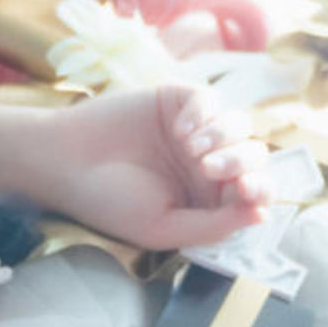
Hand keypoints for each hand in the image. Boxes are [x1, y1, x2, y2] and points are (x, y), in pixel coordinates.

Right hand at [0, 84, 273, 252]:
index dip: (259, 188)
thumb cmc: (108, 203)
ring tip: (191, 148)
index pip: (251, 190)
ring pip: (239, 124)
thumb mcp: (163, 228)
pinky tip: (179, 129)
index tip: (247, 190)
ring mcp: (194, 129)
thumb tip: (263, 214)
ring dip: (224, 136)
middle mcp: (205, 163)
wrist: (64, 164)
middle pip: (252, 154)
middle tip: (209, 168)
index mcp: (205, 199)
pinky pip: (211, 98)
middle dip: (240, 161)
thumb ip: (213, 226)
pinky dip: (204, 111)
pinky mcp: (178, 100)